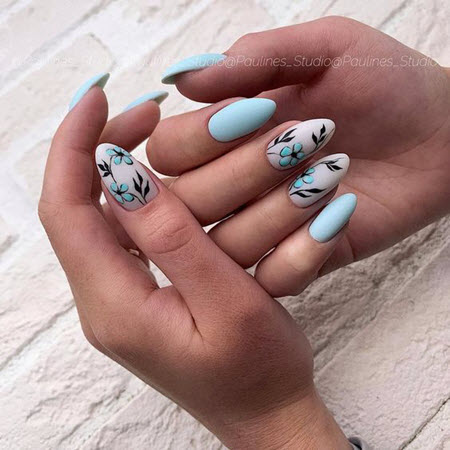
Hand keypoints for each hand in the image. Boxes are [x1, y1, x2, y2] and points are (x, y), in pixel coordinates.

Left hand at [39, 88, 350, 448]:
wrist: (266, 416)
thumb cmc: (258, 370)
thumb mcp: (228, 302)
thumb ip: (174, 240)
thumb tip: (121, 170)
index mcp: (116, 306)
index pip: (67, 209)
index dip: (74, 146)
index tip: (100, 96)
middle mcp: (105, 301)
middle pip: (77, 207)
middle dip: (98, 147)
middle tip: (145, 109)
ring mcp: (121, 299)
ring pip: (100, 217)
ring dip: (119, 168)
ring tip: (155, 130)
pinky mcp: (141, 295)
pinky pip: (124, 233)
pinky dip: (139, 194)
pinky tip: (167, 178)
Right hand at [151, 16, 449, 278]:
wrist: (438, 133)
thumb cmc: (383, 84)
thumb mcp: (324, 49)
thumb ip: (254, 60)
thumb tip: (181, 78)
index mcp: (226, 136)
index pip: (168, 151)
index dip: (197, 137)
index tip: (258, 110)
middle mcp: (233, 187)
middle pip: (187, 204)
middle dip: (241, 172)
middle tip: (304, 138)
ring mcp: (263, 229)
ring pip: (227, 247)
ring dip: (275, 210)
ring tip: (332, 171)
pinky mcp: (299, 261)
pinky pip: (275, 279)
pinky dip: (303, 251)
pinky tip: (338, 213)